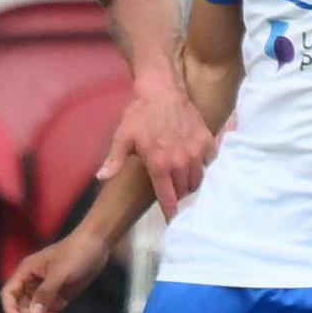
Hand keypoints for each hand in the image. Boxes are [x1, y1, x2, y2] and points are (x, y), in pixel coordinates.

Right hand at [1, 229, 115, 312]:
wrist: (97, 245)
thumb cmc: (76, 252)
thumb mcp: (61, 272)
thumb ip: (46, 293)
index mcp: (25, 273)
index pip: (9, 295)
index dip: (11, 311)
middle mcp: (31, 285)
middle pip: (24, 311)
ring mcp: (44, 293)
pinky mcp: (57, 299)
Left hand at [102, 77, 215, 216]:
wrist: (162, 91)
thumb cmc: (139, 115)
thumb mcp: (122, 138)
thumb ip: (113, 161)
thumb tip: (101, 178)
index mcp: (159, 164)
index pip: (168, 197)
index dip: (170, 212)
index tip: (173, 221)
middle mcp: (180, 161)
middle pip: (184, 191)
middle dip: (179, 196)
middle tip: (174, 194)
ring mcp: (196, 151)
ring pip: (198, 180)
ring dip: (191, 183)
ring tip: (183, 181)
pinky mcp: (207, 141)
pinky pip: (210, 163)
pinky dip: (204, 167)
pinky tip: (197, 165)